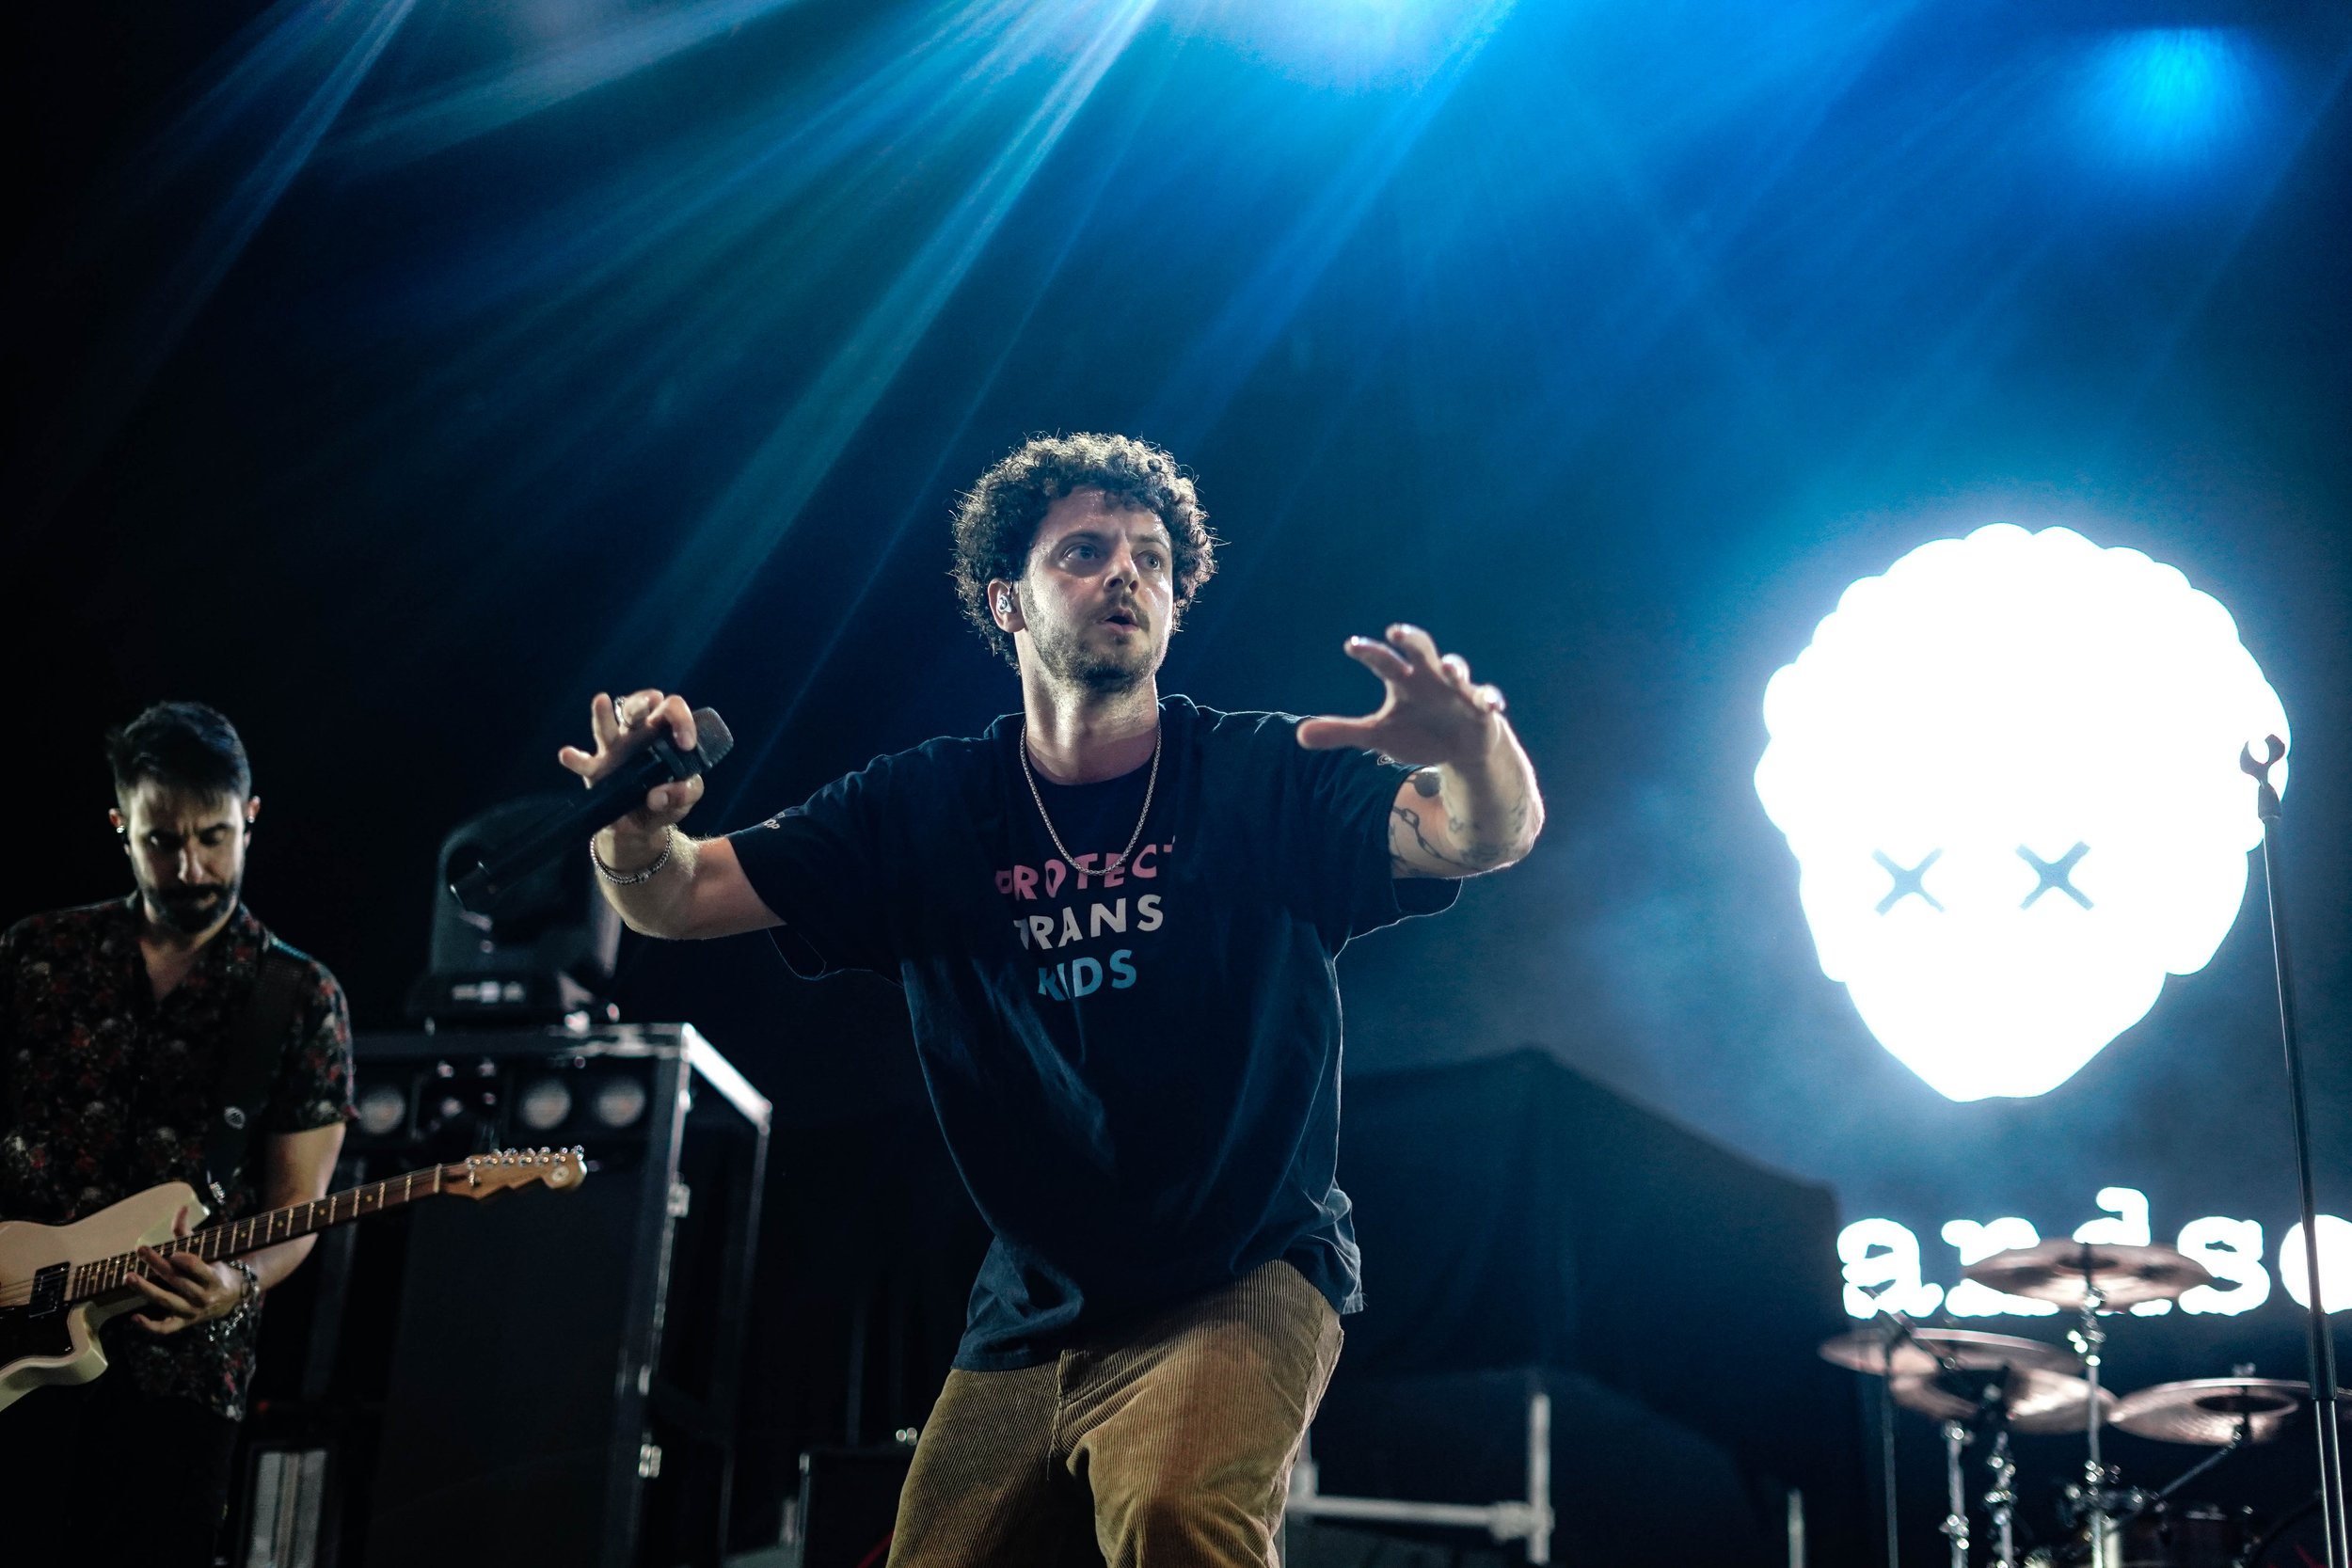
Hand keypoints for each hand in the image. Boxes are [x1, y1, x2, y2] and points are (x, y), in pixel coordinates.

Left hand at [127, 1206, 243, 1334]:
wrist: (229, 1298)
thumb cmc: (213, 1269)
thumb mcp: (208, 1251)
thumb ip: (189, 1232)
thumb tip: (181, 1208)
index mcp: (213, 1278)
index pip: (198, 1268)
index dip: (186, 1261)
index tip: (172, 1252)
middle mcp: (203, 1297)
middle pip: (177, 1281)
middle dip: (157, 1265)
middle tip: (141, 1250)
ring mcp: (192, 1312)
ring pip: (167, 1302)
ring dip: (147, 1289)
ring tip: (129, 1276)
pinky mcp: (182, 1323)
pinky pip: (165, 1328)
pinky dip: (149, 1326)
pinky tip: (134, 1317)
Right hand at [557, 690, 705, 840]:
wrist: (643, 827)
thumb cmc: (668, 801)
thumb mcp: (686, 797)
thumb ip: (685, 792)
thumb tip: (658, 795)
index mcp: (664, 734)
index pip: (671, 710)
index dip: (681, 719)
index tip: (686, 744)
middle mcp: (637, 736)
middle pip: (637, 706)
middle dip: (642, 701)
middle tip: (648, 706)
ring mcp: (614, 751)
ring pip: (607, 727)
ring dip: (603, 714)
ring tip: (601, 700)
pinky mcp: (596, 771)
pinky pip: (583, 763)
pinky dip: (575, 758)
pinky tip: (567, 754)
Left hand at [1296, 624, 1506, 766]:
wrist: (1461, 746)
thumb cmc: (1417, 731)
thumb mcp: (1378, 735)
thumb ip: (1343, 731)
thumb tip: (1299, 735)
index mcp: (1404, 679)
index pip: (1383, 661)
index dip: (1369, 653)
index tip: (1350, 646)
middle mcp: (1430, 677)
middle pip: (1422, 650)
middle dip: (1412, 640)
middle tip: (1397, 631)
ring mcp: (1458, 690)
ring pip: (1457, 669)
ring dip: (1454, 667)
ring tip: (1449, 670)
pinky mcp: (1482, 707)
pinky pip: (1487, 699)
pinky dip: (1490, 700)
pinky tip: (1492, 705)